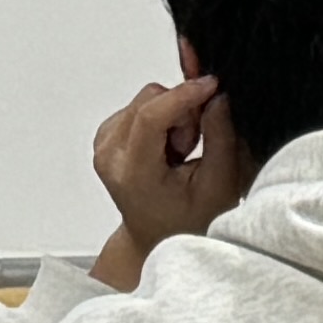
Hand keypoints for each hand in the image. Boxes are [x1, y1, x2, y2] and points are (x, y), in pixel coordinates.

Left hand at [86, 72, 234, 284]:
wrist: (158, 238)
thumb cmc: (190, 222)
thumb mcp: (219, 185)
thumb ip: (220, 138)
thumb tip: (217, 96)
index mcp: (132, 173)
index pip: (150, 117)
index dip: (183, 94)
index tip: (212, 84)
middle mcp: (109, 154)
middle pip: (149, 101)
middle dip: (183, 112)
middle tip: (194, 146)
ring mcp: (103, 143)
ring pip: (146, 99)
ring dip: (174, 117)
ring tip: (181, 153)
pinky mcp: (106, 134)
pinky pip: (141, 106)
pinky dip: (162, 119)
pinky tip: (169, 148)